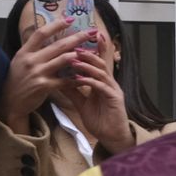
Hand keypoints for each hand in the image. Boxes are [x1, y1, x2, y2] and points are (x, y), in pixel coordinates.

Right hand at [0, 17, 92, 126]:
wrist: (10, 101)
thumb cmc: (18, 80)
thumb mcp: (21, 61)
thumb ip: (34, 50)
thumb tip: (50, 37)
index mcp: (24, 51)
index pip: (41, 33)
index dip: (56, 25)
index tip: (70, 19)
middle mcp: (31, 60)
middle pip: (58, 45)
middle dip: (78, 37)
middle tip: (92, 31)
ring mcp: (37, 73)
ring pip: (64, 60)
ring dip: (80, 55)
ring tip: (93, 52)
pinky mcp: (43, 86)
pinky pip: (65, 80)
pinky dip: (76, 78)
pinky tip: (86, 76)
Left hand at [61, 37, 133, 152]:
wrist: (111, 137)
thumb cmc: (100, 121)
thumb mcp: (82, 104)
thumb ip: (73, 91)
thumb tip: (60, 80)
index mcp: (103, 83)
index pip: (99, 63)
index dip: (96, 50)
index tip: (88, 37)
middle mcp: (110, 83)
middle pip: (101, 63)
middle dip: (88, 54)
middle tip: (74, 47)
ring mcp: (113, 90)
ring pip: (101, 72)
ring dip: (87, 66)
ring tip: (73, 61)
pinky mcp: (115, 99)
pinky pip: (102, 86)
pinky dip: (90, 81)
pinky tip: (79, 78)